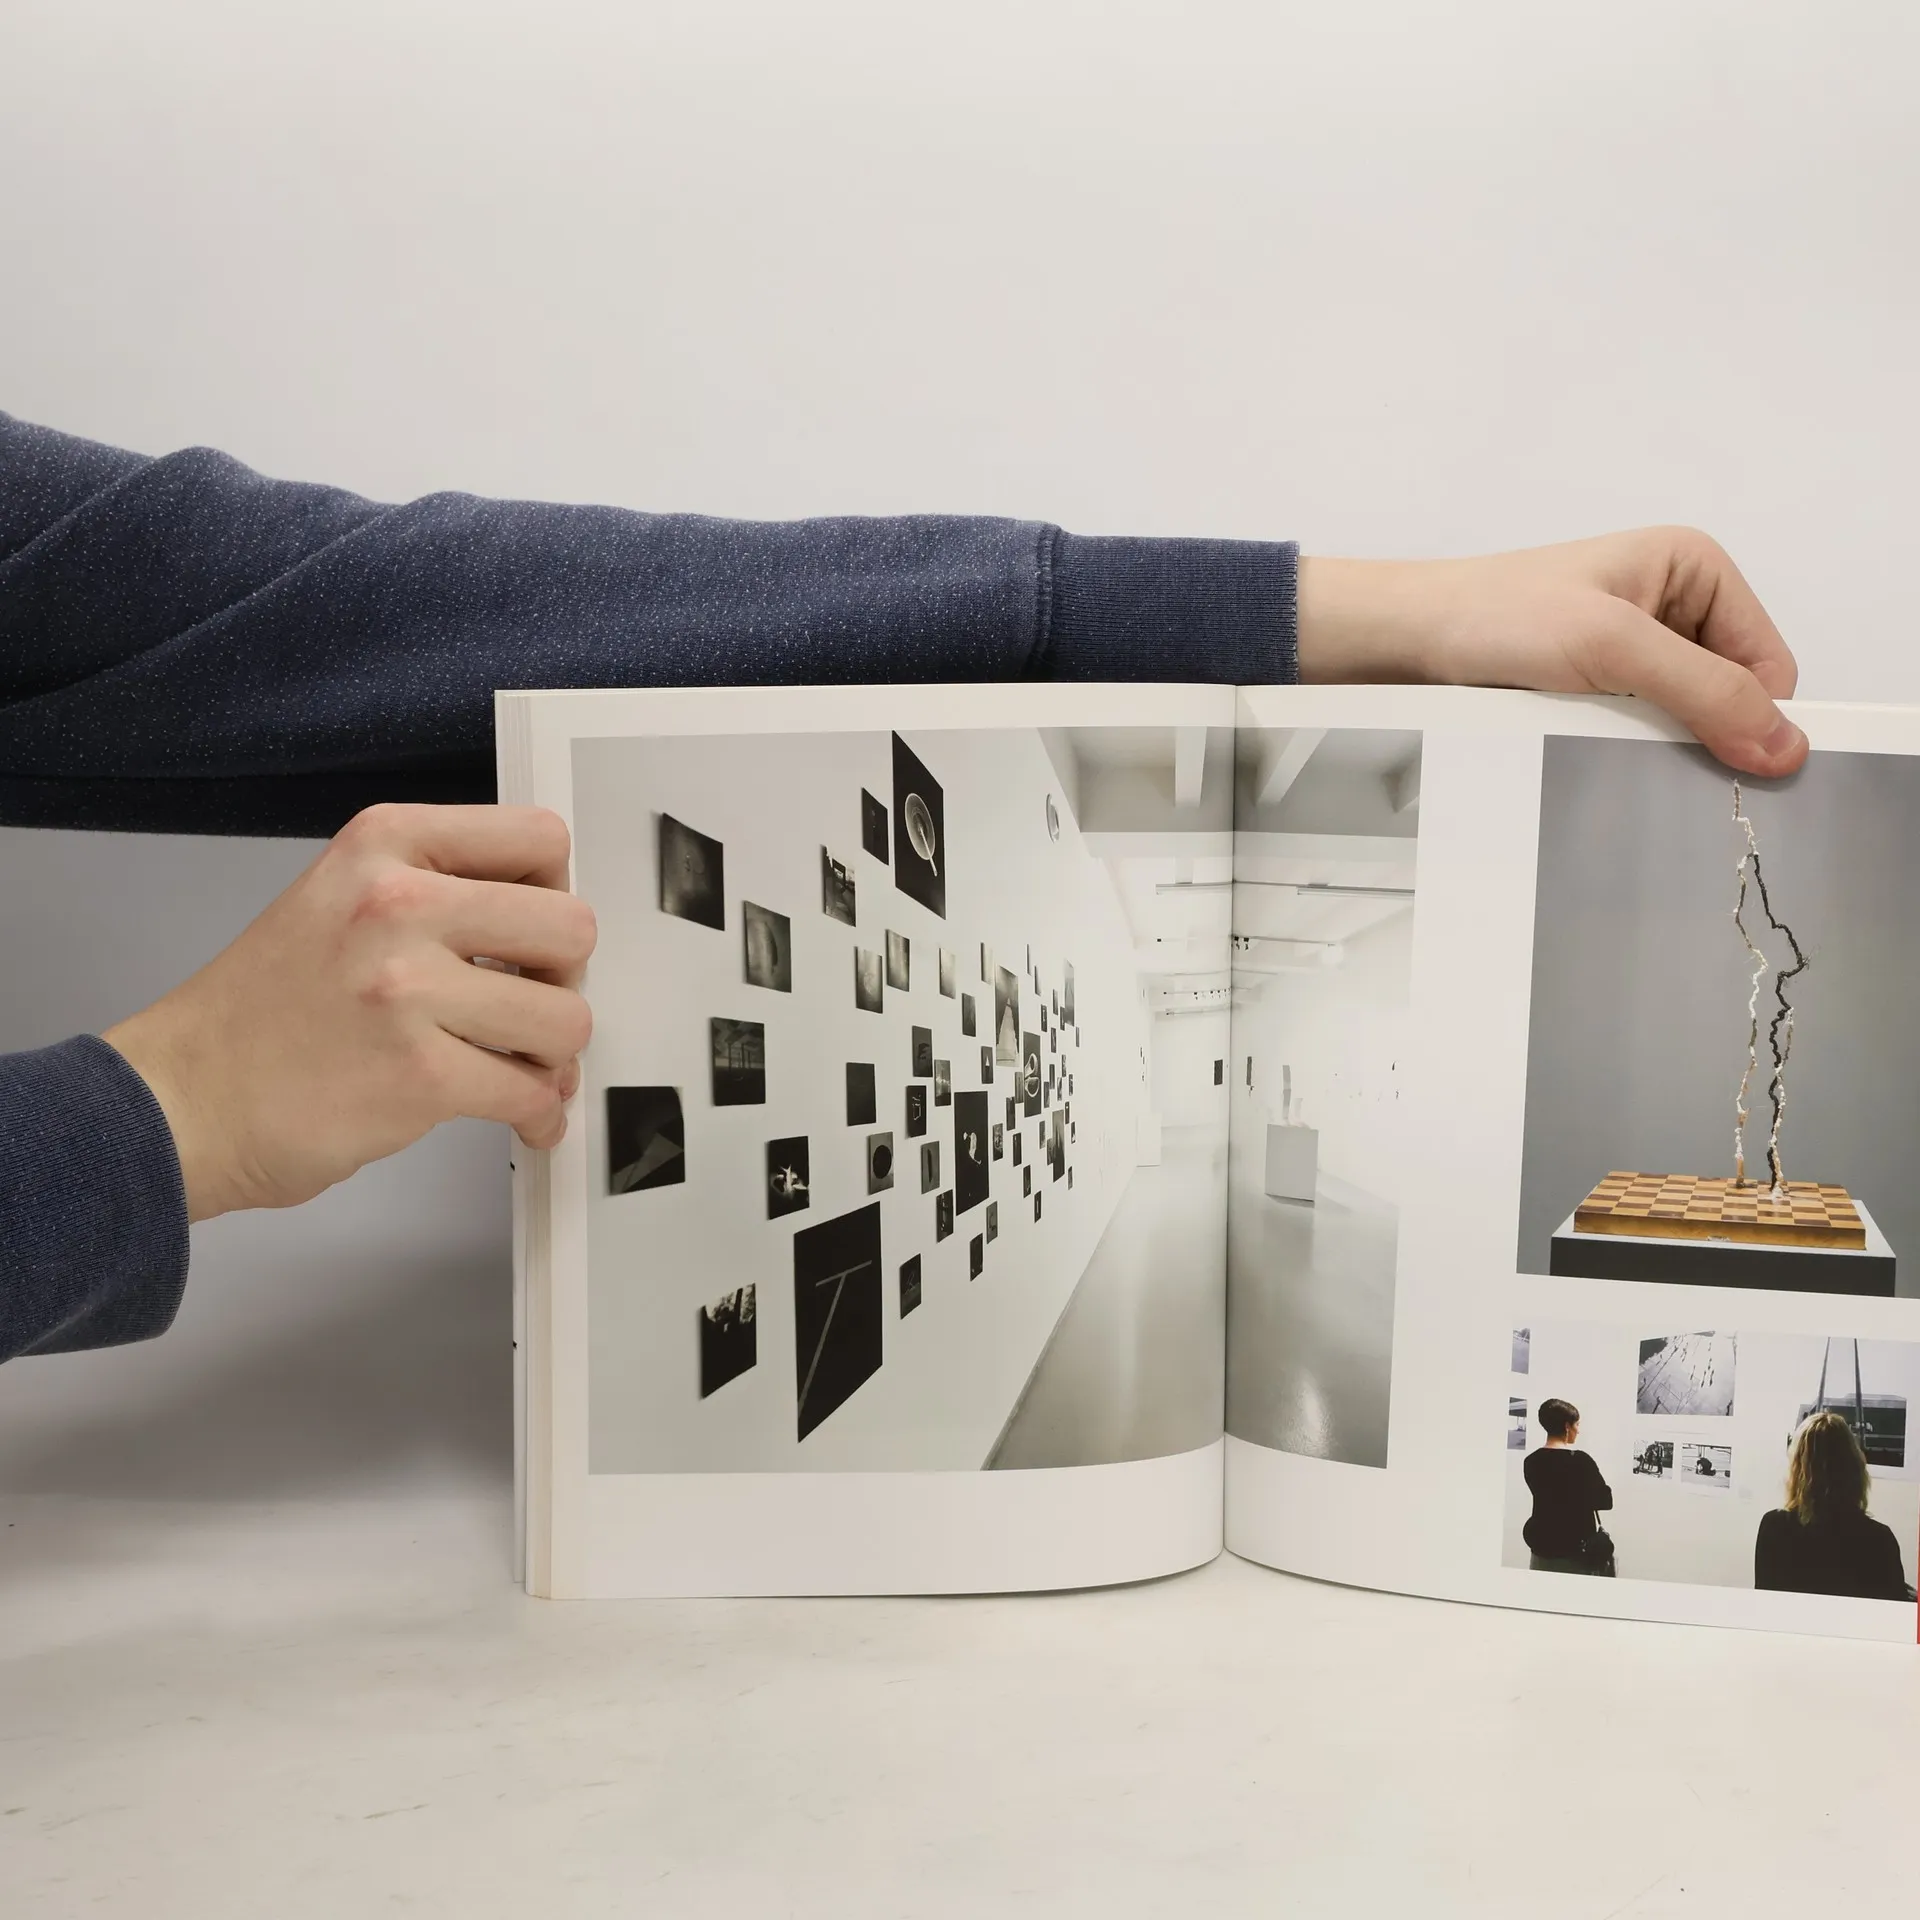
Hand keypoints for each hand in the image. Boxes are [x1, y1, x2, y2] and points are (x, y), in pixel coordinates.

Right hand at [104, 804, 595, 1222]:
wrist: (184, 1100)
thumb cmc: (265, 1010)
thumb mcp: (342, 897)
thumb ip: (438, 886)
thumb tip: (547, 921)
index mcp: (385, 845)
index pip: (540, 837)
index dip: (555, 893)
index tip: (535, 932)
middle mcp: (397, 905)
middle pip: (572, 928)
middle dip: (564, 978)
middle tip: (529, 1003)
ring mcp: (407, 991)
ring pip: (565, 1019)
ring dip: (553, 1054)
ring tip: (517, 1062)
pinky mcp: (419, 1076)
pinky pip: (533, 1092)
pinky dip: (538, 1113)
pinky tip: (519, 1114)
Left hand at [1296, 528, 1808, 777]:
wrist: (1406, 639)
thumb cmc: (1493, 616)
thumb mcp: (1613, 647)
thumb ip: (1703, 691)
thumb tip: (1783, 743)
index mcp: (1694, 568)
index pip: (1769, 663)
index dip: (1756, 717)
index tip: (1740, 768)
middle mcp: (1670, 603)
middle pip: (1729, 694)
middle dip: (1701, 729)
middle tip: (1651, 749)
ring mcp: (1632, 647)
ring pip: (1681, 718)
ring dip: (1654, 740)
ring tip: (1603, 736)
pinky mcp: (1595, 682)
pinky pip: (1635, 727)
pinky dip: (1620, 744)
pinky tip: (1586, 742)